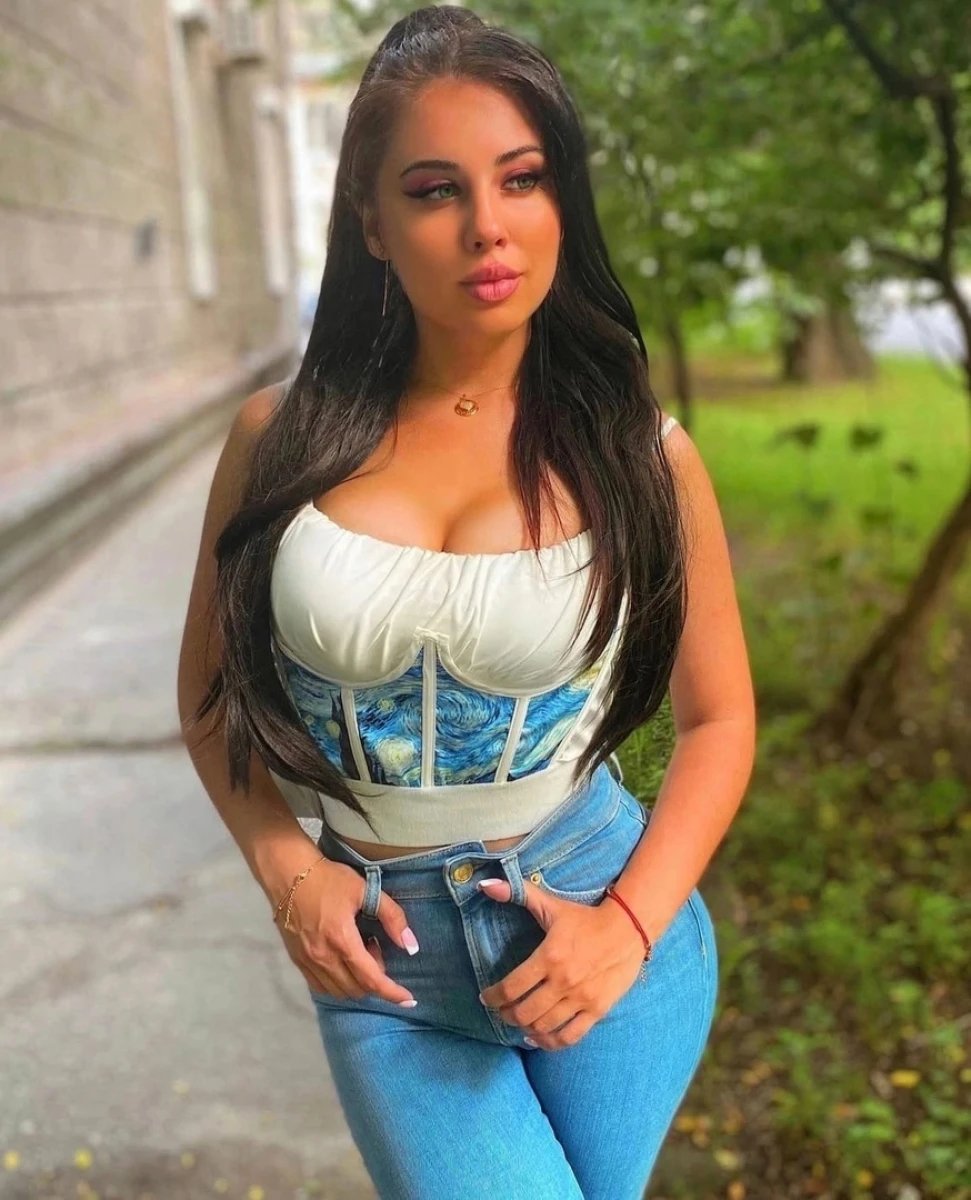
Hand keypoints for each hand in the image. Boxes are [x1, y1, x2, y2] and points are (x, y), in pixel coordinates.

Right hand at [270, 852, 418, 1006]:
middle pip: (357, 989)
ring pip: (339, 992)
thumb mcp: (365, 889)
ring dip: (356, 982)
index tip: (409, 1000)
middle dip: (375, 978)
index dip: (392, 993)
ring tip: (359, 951)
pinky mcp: (297, 960)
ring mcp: (307, 961)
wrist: (287, 872)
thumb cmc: (328, 878)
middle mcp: (323, 957)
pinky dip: (338, 982)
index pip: (372, 979)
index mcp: (342, 940)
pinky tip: (342, 960)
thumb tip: (411, 945)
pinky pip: (321, 987)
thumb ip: (392, 916)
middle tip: (375, 947)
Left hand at [475, 877, 645, 1049]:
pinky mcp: (597, 1010)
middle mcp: (563, 982)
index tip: (485, 998)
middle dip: (506, 1015)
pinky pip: (570, 1036)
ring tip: (518, 1022)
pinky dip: (551, 1042)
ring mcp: (581, 999)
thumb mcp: (551, 904)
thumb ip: (517, 893)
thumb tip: (485, 884)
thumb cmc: (585, 918)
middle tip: (501, 1011)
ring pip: (544, 1027)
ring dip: (525, 1028)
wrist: (628, 928)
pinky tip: (539, 1038)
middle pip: (524, 1012)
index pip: (512, 987)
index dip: (493, 997)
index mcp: (549, 957)